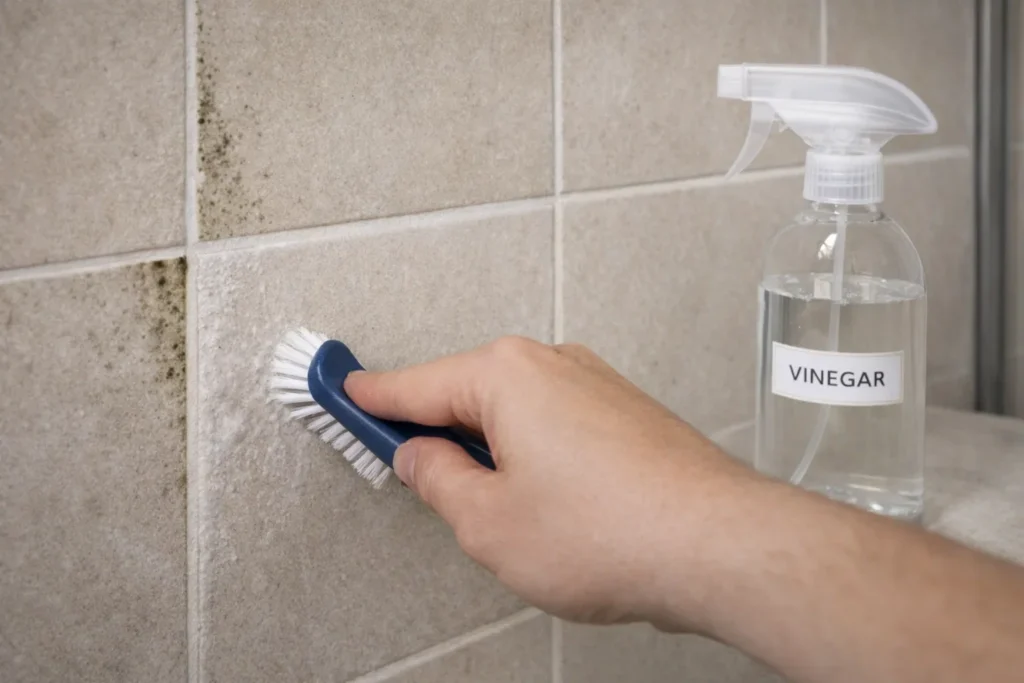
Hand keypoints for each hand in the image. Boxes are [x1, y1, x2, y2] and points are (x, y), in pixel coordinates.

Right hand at [344, 336, 758, 629]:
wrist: (717, 544)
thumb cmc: (611, 531)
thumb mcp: (489, 523)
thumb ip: (439, 482)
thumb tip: (421, 458)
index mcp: (504, 376)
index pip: (414, 385)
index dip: (371, 399)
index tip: (341, 391)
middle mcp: (551, 365)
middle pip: (466, 393)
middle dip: (437, 433)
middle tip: (409, 468)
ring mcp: (594, 385)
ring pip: (514, 412)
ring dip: (490, 451)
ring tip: (493, 510)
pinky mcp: (624, 413)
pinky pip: (553, 423)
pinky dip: (531, 452)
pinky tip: (543, 501)